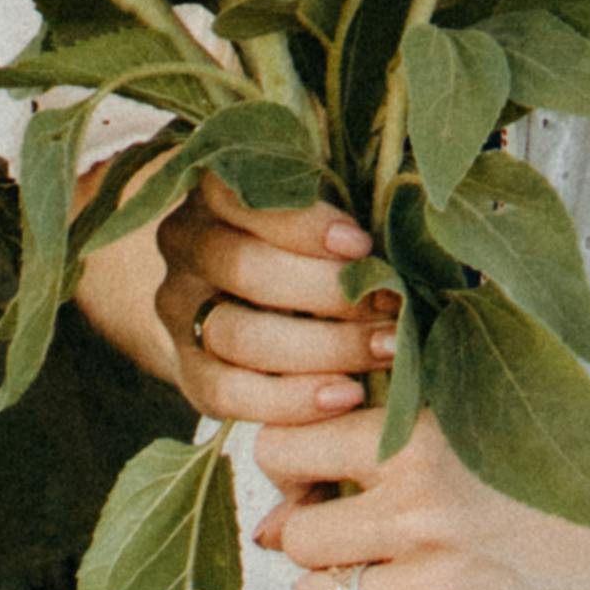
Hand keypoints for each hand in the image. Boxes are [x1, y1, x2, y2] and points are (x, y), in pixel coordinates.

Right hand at [86, 182, 395, 439]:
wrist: (250, 298)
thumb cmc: (308, 240)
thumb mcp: (321, 209)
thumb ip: (344, 215)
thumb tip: (411, 228)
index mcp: (214, 189)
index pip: (246, 197)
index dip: (304, 223)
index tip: (360, 245)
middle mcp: (185, 244)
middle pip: (245, 269)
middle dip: (327, 292)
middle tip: (389, 306)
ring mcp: (179, 311)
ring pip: (238, 334)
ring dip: (322, 348)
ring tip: (383, 350)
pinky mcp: (186, 371)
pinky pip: (228, 393)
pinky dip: (291, 400)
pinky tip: (345, 396)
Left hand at [258, 403, 589, 589]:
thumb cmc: (528, 484)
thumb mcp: (454, 437)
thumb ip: (361, 459)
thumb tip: (263, 528)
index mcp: (419, 442)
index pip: (285, 452)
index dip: (292, 475)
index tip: (321, 488)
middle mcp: (423, 512)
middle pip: (294, 538)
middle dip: (315, 547)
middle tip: (362, 550)